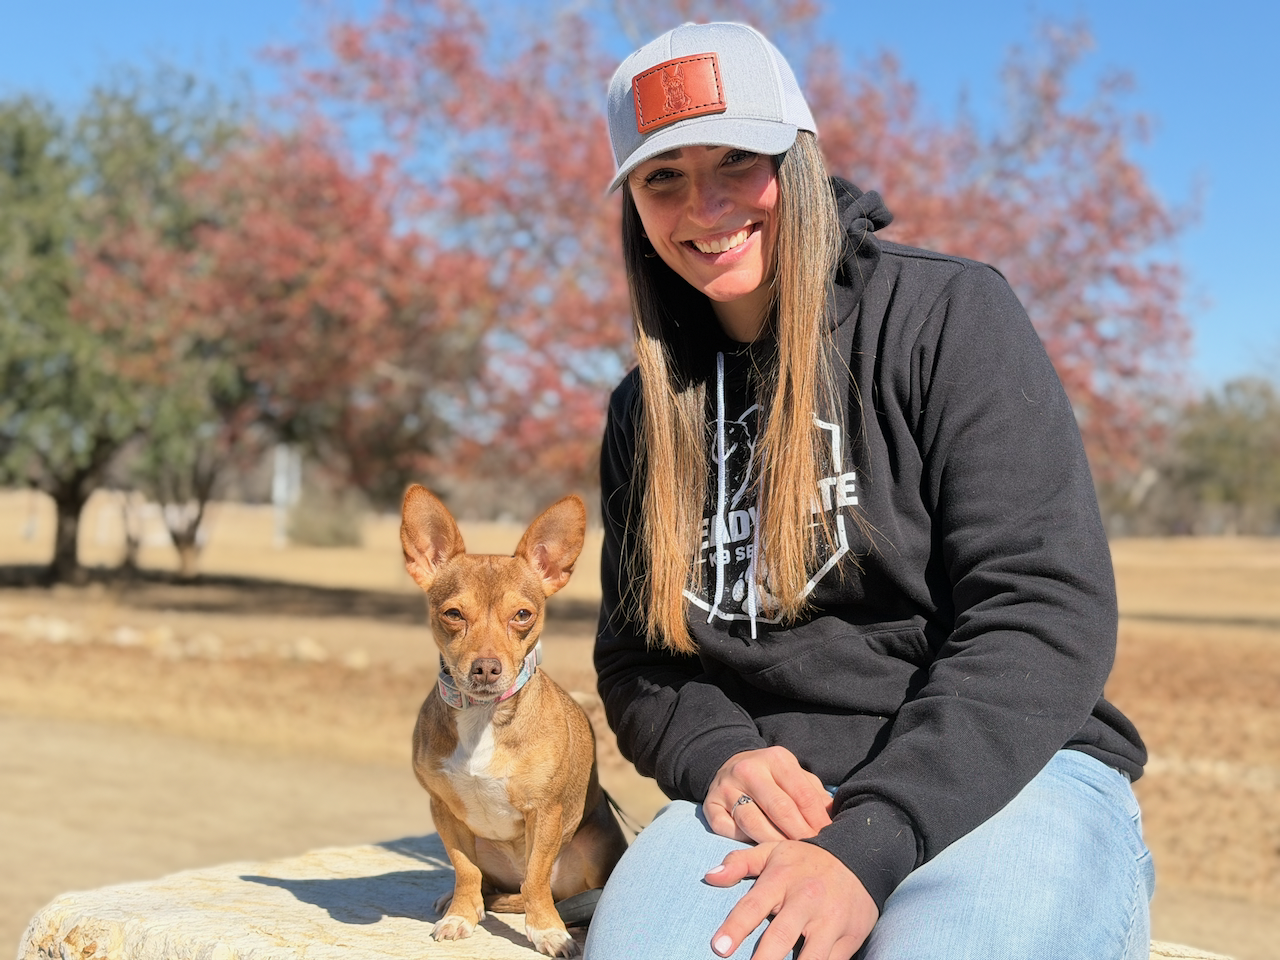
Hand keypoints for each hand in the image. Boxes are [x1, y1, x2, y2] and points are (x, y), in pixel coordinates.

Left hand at [704, 840, 877, 959]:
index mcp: (781, 879)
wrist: (859, 856)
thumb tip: (709, 876)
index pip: (753, 906)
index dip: (735, 928)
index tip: (719, 948)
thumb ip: (739, 863)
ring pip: (811, 957)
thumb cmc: (805, 861)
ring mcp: (830, 920)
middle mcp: (806, 900)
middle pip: (781, 936)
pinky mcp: (850, 937)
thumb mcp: (771, 852)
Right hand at [705, 746, 831, 842]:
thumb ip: (814, 795)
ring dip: (774, 843)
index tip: (828, 839)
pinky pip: (728, 830)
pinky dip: (744, 841)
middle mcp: (749, 769)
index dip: (817, 820)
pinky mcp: (710, 805)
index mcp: (776, 759)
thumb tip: (833, 820)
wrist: (731, 765)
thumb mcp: (795, 776)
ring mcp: (727, 787)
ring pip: (753, 823)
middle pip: (779, 809)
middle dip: (799, 835)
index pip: (802, 794)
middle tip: (812, 853)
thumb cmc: (773, 778)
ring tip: (789, 856)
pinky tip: (758, 849)